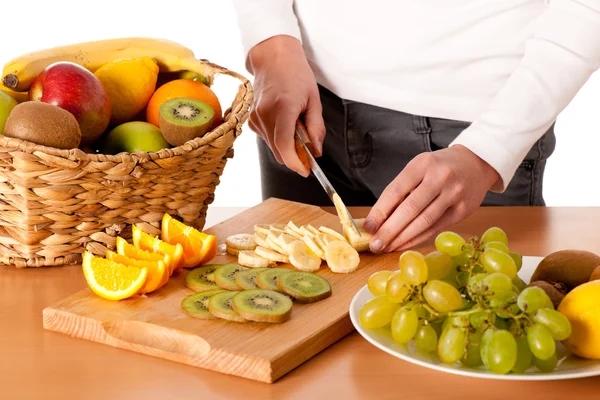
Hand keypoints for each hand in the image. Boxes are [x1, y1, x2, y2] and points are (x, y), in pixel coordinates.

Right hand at [247, 35, 325, 176]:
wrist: (273, 58)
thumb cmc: (295, 74)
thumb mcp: (313, 99)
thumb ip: (316, 128)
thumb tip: (316, 151)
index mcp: (283, 107)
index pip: (284, 145)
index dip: (295, 162)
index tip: (305, 170)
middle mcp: (265, 114)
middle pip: (278, 150)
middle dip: (295, 157)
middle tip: (309, 154)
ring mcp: (255, 117)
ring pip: (273, 146)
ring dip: (286, 146)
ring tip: (297, 128)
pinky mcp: (251, 120)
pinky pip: (267, 138)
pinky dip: (278, 138)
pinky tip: (285, 124)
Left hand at [363, 145, 499, 251]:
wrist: (476, 163)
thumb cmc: (439, 167)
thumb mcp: (419, 168)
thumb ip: (401, 191)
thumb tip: (378, 220)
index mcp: (422, 164)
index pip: (395, 191)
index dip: (380, 211)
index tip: (368, 227)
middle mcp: (440, 177)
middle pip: (409, 209)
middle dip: (389, 230)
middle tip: (375, 244)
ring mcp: (454, 194)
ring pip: (423, 222)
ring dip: (402, 238)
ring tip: (387, 247)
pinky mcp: (464, 209)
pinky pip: (436, 228)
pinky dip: (417, 239)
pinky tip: (404, 245)